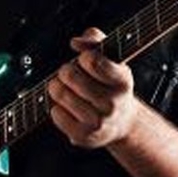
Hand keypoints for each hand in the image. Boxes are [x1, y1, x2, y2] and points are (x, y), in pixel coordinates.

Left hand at [46, 27, 137, 148]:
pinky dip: (57, 108)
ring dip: (58, 88)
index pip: (92, 60)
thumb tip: (76, 42)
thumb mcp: (112, 58)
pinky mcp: (83, 136)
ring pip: (59, 93)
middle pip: (69, 75)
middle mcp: (112, 103)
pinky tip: (68, 108)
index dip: (83, 57)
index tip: (86, 60)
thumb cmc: (112, 85)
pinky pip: (55, 113)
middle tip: (70, 75)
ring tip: (68, 90)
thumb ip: (95, 40)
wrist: (122, 123)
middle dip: (65, 71)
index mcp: (122, 81)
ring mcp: (98, 122)